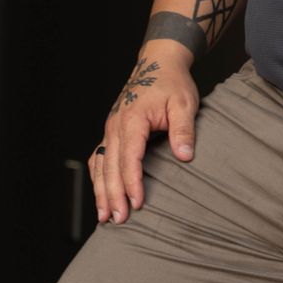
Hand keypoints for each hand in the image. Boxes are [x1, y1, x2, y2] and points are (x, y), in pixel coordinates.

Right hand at [87, 40, 198, 223]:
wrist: (159, 63)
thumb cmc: (172, 83)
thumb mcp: (184, 103)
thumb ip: (183, 129)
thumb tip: (185, 156)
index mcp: (133, 119)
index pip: (130, 158)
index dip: (132, 182)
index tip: (137, 203)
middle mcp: (115, 125)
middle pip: (110, 166)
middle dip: (113, 195)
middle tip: (118, 219)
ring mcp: (110, 128)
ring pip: (100, 165)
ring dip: (101, 191)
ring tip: (104, 216)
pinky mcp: (111, 131)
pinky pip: (99, 157)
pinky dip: (97, 178)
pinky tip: (101, 194)